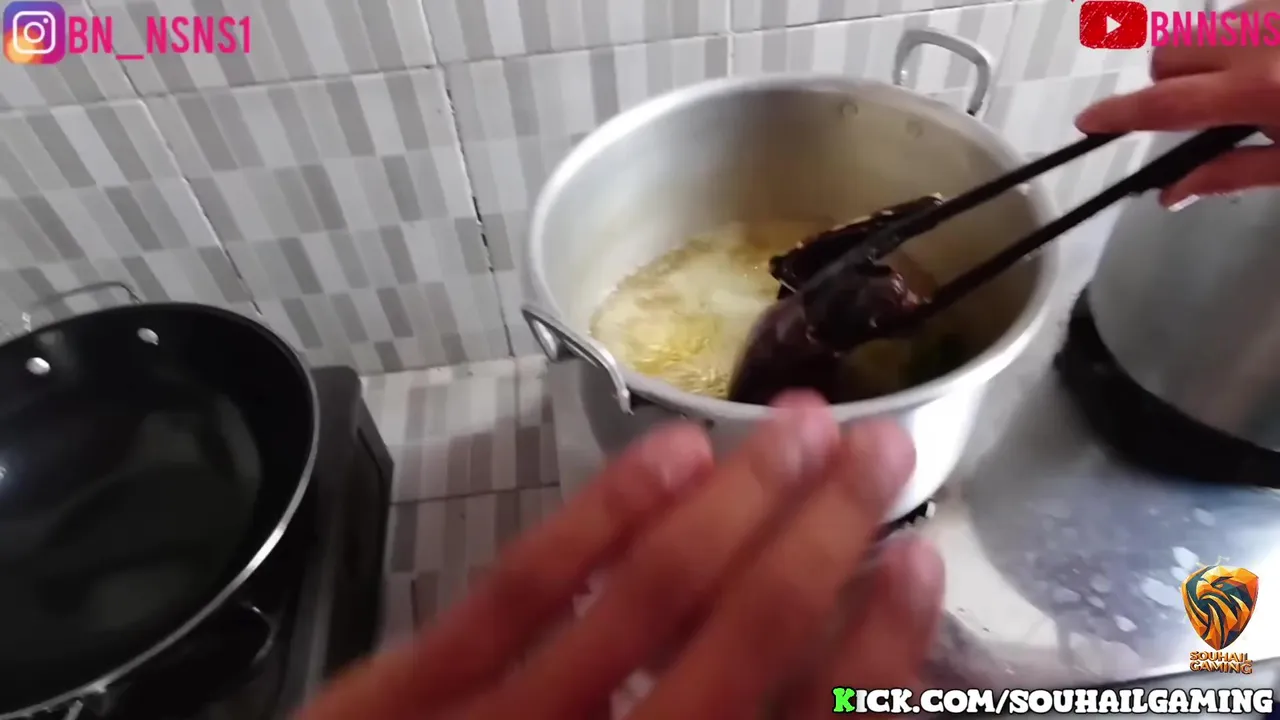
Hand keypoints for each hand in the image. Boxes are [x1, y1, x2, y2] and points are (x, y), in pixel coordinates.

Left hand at [297, 392, 943, 719]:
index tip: (920, 561)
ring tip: (800, 423)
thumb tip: (827, 693)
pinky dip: (601, 522)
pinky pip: (517, 597)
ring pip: (649, 605)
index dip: (874, 651)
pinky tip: (669, 456)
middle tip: (882, 444)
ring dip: (738, 505)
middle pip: (745, 650)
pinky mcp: (399, 702)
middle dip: (826, 541)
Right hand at [1075, 0, 1279, 205]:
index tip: (1087, 122)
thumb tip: (1172, 194)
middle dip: (1168, 81)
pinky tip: (1272, 52)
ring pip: (1199, 30)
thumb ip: (1236, 173)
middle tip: (1204, 106)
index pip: (1168, 103)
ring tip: (1249, 76)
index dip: (1121, 114)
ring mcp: (1267, 7)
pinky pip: (1233, 14)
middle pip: (1168, 55)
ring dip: (1206, 57)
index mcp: (1260, 88)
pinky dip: (1239, 36)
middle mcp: (1256, 38)